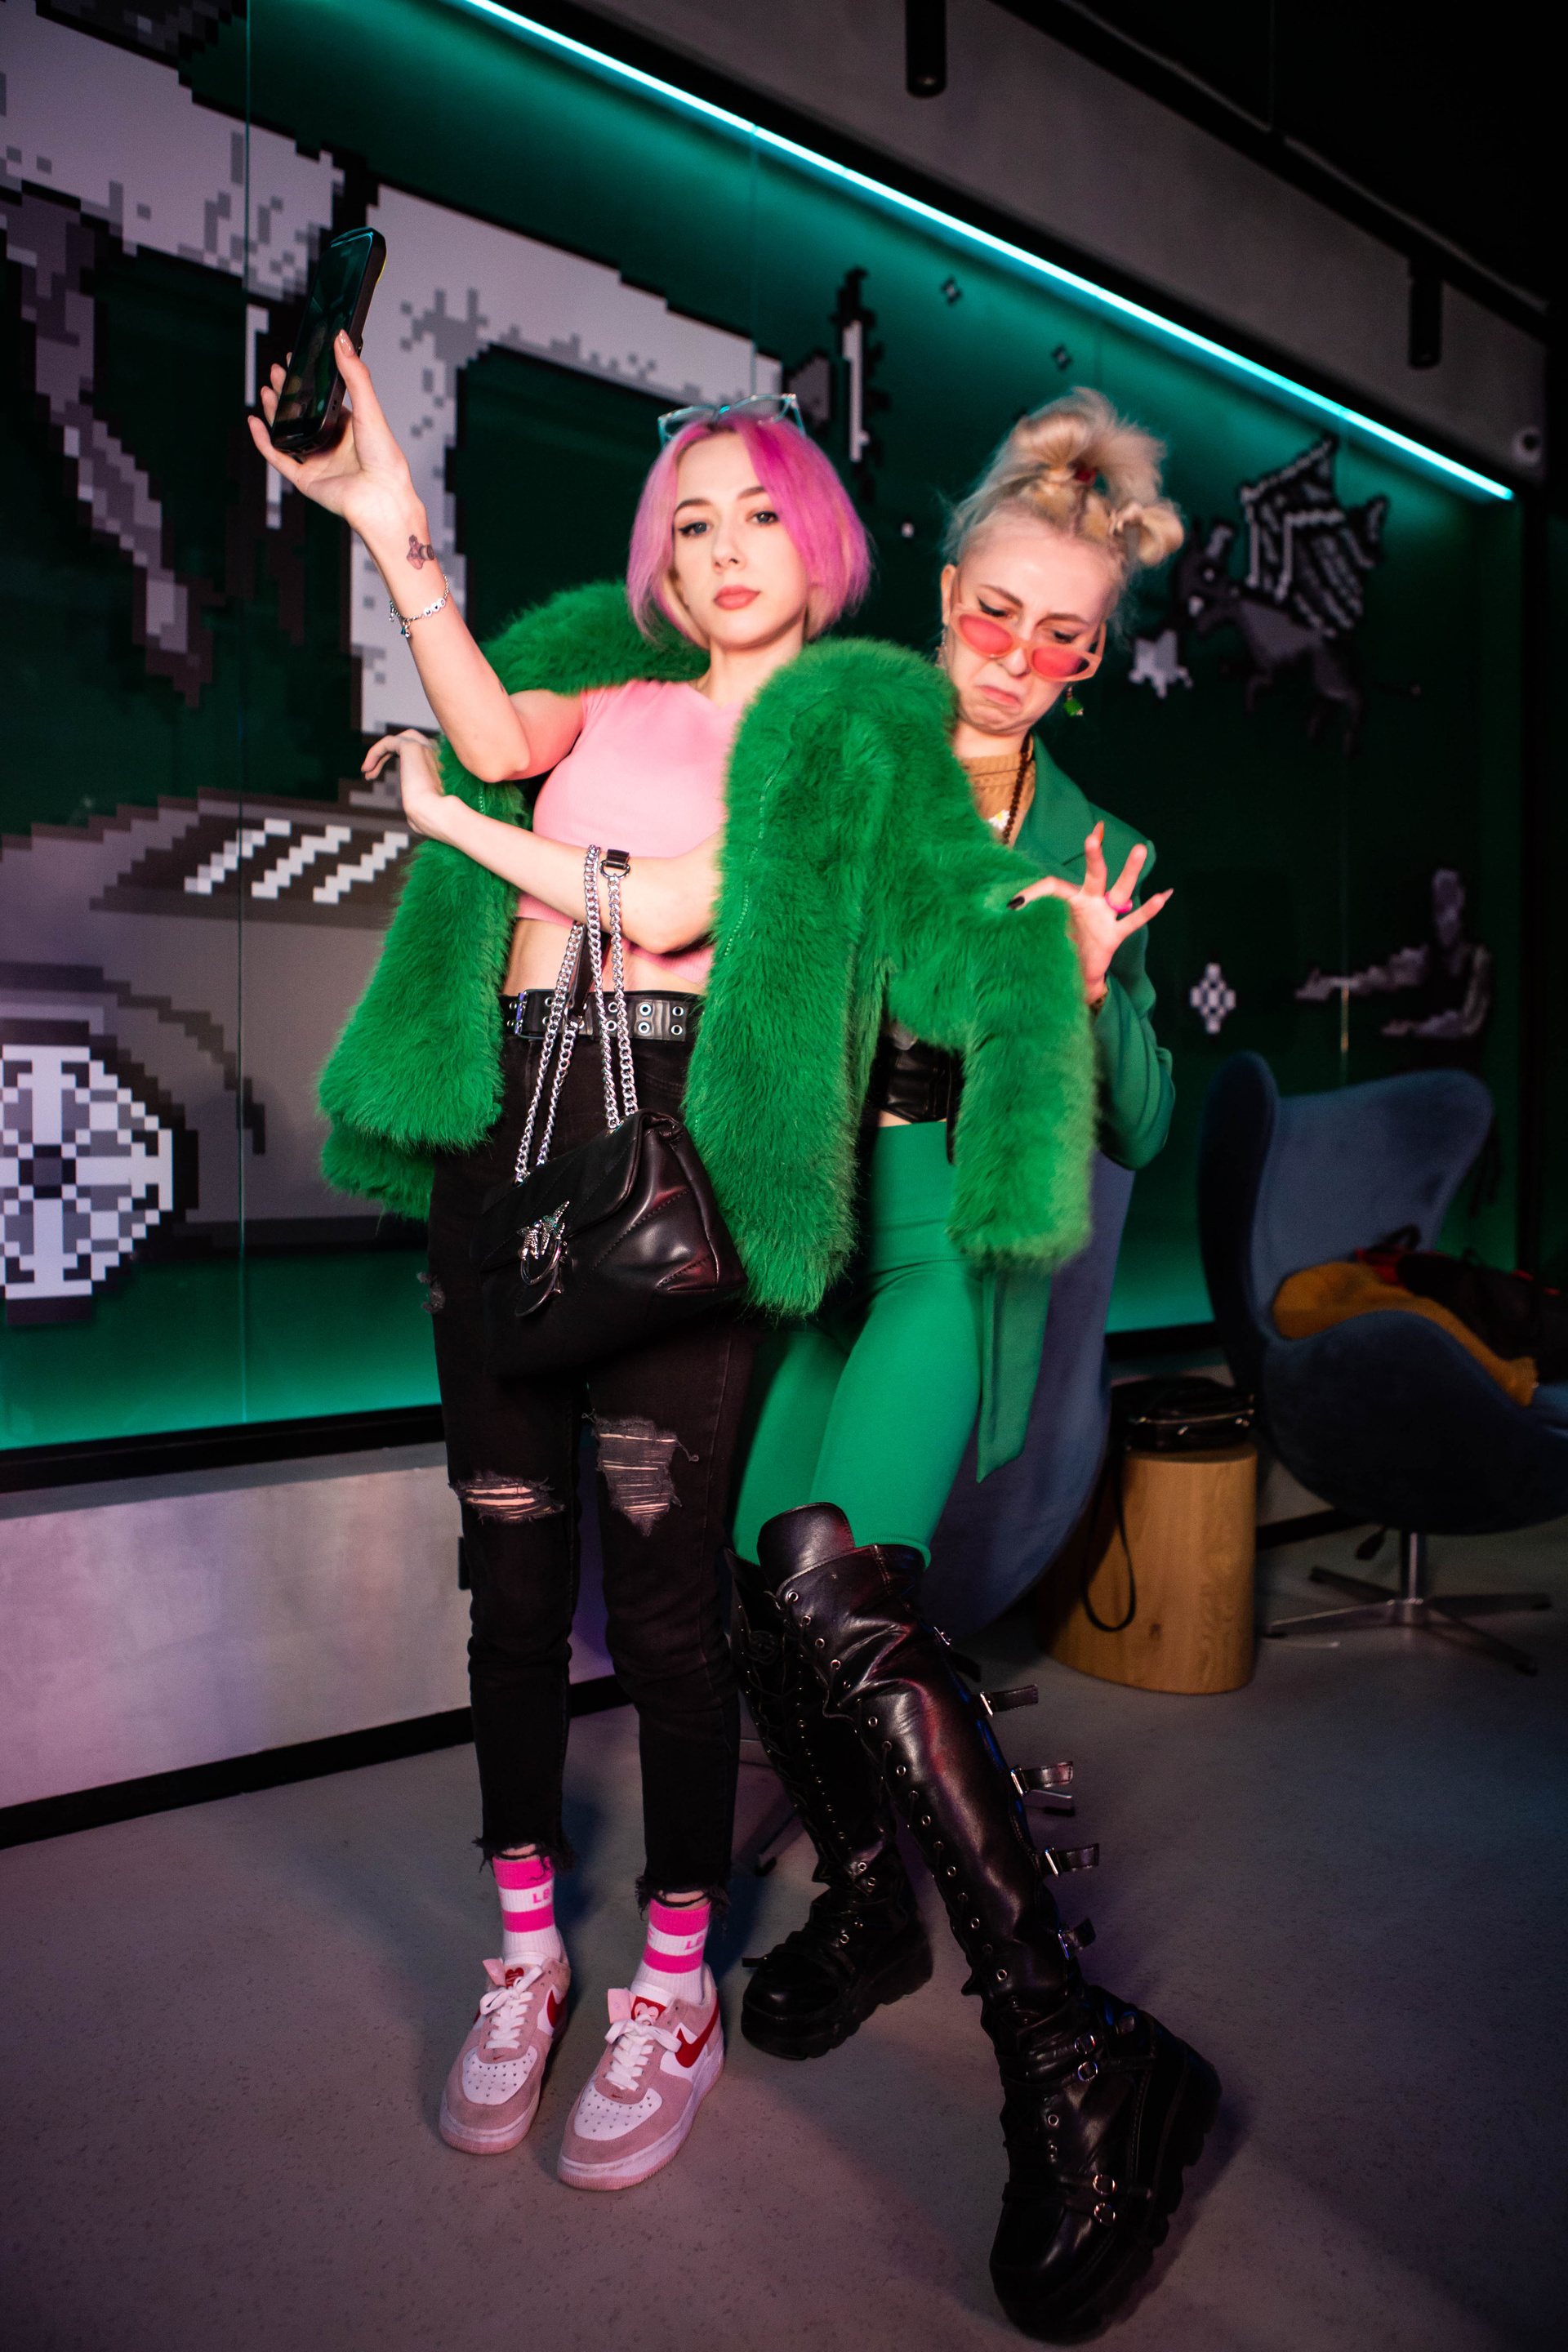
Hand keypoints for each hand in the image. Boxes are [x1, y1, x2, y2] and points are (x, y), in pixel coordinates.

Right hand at [247, 333, 422, 550]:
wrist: (381, 498)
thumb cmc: (385, 458)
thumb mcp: (368, 407)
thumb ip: (354, 374)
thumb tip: (341, 338)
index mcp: (349, 427)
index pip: (322, 400)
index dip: (308, 381)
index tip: (295, 360)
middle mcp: (332, 443)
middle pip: (302, 414)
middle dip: (288, 392)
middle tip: (276, 371)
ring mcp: (317, 461)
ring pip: (288, 433)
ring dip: (274, 412)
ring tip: (266, 390)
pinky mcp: (306, 479)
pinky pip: (279, 458)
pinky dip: (263, 441)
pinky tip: (254, 422)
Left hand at [363, 729, 455, 842]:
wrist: (433, 813)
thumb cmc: (430, 817)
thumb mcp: (424, 809)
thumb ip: (420, 806)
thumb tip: (413, 819)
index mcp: (438, 763)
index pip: (414, 752)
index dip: (392, 760)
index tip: (375, 776)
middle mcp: (433, 751)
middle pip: (406, 740)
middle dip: (385, 753)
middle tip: (370, 771)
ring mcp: (424, 746)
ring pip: (396, 740)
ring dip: (378, 752)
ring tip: (366, 770)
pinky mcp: (411, 746)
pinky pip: (387, 742)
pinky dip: (374, 752)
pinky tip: (366, 769)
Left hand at [1009, 823, 1170, 1006]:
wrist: (1074, 976)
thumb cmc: (1057, 948)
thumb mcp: (1038, 936)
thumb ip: (1026, 925)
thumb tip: (1002, 916)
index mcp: (1067, 900)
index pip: (1052, 886)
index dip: (1033, 892)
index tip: (1012, 904)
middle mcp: (1089, 902)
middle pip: (1094, 874)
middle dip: (1094, 855)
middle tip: (1092, 836)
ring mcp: (1105, 916)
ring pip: (1121, 890)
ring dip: (1130, 871)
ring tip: (1139, 849)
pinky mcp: (1114, 935)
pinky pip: (1133, 921)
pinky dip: (1149, 909)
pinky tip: (1164, 894)